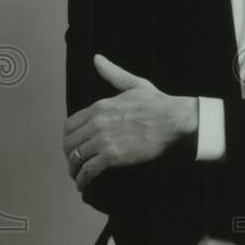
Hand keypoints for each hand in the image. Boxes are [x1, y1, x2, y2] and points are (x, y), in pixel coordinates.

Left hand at [63, 54, 197, 191]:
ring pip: (76, 157)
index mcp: (99, 106)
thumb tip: (97, 59)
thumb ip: (113, 74)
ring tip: (78, 177)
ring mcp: (103, 139)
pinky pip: (88, 170)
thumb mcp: (134, 84)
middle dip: (69, 154)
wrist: (176, 122)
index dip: (69, 138)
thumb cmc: (159, 104)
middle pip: (69, 143)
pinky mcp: (112, 156)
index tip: (73, 145)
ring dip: (74, 169)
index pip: (70, 125)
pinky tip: (84, 186)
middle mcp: (97, 122)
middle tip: (74, 163)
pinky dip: (83, 180)